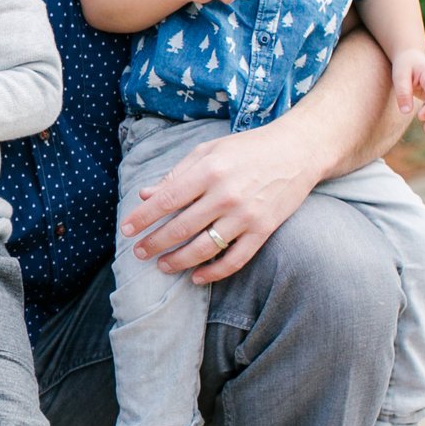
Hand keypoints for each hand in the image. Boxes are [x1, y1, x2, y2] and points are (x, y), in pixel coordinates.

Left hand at [120, 113, 321, 283]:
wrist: (298, 150)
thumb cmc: (248, 148)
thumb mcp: (209, 151)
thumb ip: (177, 174)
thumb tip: (145, 195)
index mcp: (209, 170)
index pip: (166, 200)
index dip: (143, 218)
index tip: (126, 230)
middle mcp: (226, 194)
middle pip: (181, 228)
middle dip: (155, 243)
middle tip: (140, 253)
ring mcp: (246, 215)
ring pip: (204, 248)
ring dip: (179, 261)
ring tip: (163, 265)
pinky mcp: (263, 230)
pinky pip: (235, 259)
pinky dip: (214, 272)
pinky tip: (197, 277)